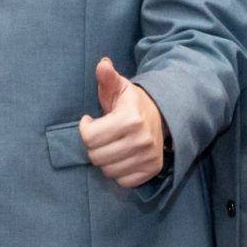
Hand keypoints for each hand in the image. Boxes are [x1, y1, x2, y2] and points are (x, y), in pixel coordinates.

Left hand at [79, 57, 169, 188]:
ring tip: (110, 145)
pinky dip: (118, 172)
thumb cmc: (132, 103)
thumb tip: (103, 64)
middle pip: (96, 157)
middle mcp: (142, 140)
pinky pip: (123, 182)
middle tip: (100, 136)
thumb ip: (107, 78)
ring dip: (105, 160)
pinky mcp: (153, 169)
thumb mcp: (119, 87)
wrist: (162, 115)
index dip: (85, 129)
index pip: (89, 138)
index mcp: (130, 119)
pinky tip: (121, 157)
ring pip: (108, 171)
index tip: (90, 121)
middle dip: (93, 146)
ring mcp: (149, 157)